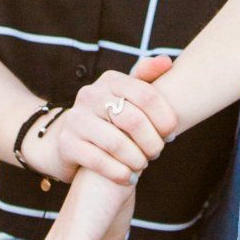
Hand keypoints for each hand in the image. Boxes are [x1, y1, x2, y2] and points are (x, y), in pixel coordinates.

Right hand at [29, 55, 178, 186]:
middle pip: (133, 121)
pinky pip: (99, 161)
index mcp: (110, 80)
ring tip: (143, 165)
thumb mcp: (125, 95)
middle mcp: (90, 94)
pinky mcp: (67, 143)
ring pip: (117, 143)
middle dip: (152, 142)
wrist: (69, 141)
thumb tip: (166, 61)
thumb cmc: (108, 119)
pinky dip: (120, 173)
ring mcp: (76, 118)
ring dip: (137, 160)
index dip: (165, 118)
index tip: (172, 134)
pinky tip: (129, 177)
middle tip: (157, 153)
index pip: (147, 95)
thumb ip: (145, 78)